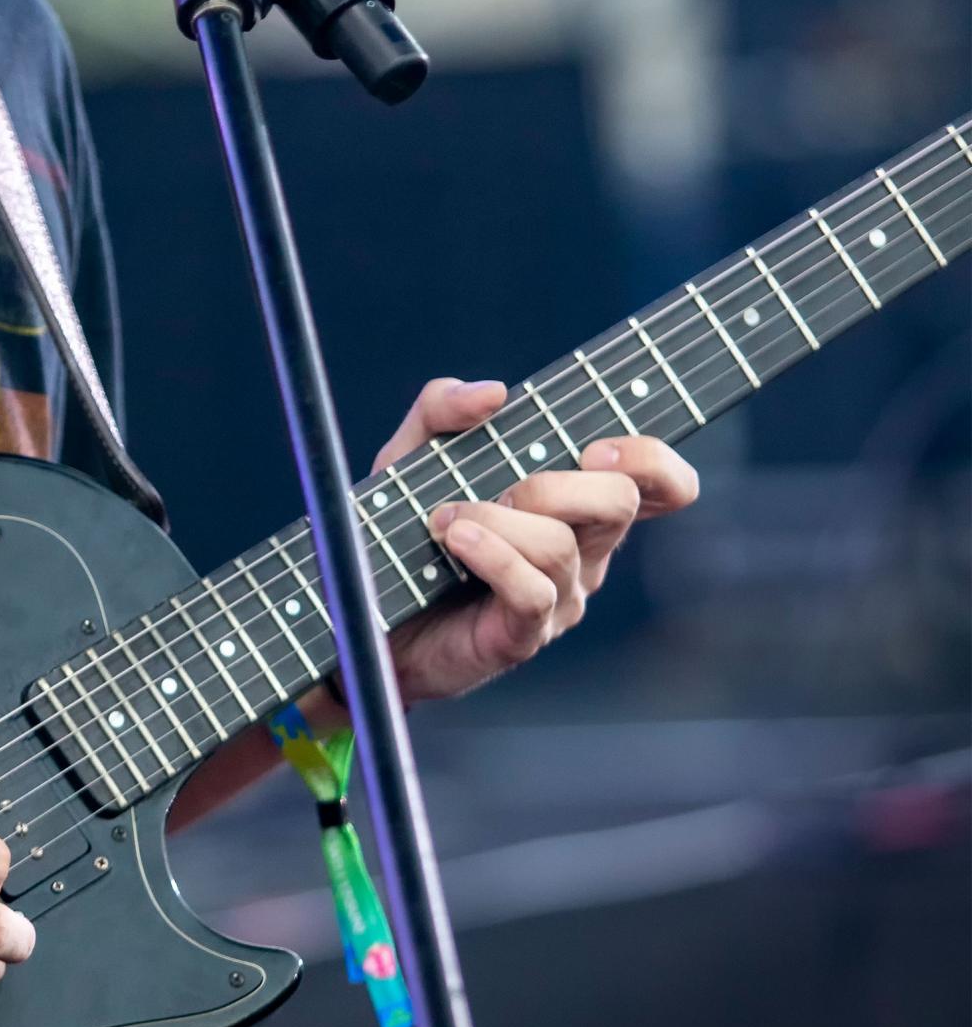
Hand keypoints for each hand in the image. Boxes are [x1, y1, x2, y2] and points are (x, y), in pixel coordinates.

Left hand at [374, 376, 699, 705]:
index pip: (661, 485)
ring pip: (562, 545)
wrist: (365, 611)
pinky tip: (457, 539)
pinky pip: (533, 591)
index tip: (594, 448)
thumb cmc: (405, 527)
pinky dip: (493, 555)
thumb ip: (444, 408)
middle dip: (559, 482)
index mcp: (578, 503)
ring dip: (498, 518)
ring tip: (444, 518)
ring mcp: (559, 597)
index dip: (652, 461)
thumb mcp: (413, 453)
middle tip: (502, 485)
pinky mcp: (523, 634)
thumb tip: (494, 392)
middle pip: (620, 501)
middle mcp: (584, 550)